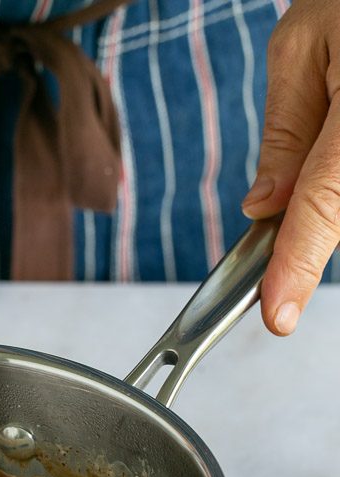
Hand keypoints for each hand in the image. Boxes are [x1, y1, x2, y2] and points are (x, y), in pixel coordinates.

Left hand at [242, 0, 339, 334]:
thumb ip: (285, 133)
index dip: (298, 265)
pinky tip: (339, 134)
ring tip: (336, 116)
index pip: (325, 203)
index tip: (277, 315)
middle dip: (311, 218)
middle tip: (304, 169)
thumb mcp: (304, 43)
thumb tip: (264, 209)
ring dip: (333, 190)